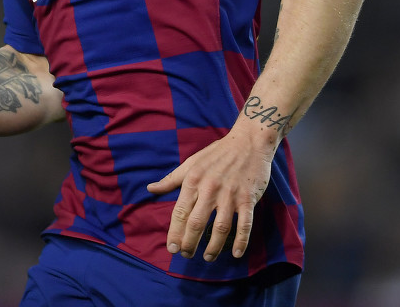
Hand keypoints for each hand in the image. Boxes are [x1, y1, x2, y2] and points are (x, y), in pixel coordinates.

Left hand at [146, 127, 273, 261]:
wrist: (248, 142)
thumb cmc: (216, 153)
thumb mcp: (190, 163)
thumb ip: (171, 180)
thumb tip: (150, 189)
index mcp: (193, 180)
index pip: (180, 211)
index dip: (175, 232)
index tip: (171, 248)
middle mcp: (210, 189)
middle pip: (197, 222)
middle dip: (189, 243)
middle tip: (186, 255)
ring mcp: (230, 195)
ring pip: (220, 227)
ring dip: (213, 246)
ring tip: (207, 257)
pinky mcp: (248, 198)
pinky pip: (245, 224)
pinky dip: (241, 241)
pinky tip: (236, 254)